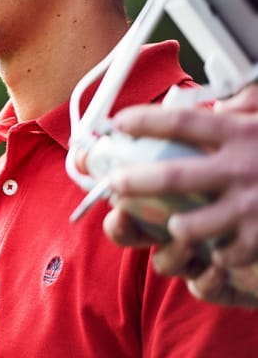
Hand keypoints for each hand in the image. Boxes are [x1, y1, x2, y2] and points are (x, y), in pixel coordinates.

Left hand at [103, 84, 257, 305]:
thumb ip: (242, 108)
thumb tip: (208, 104)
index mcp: (242, 134)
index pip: (182, 122)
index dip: (145, 121)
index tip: (118, 123)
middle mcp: (242, 169)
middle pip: (172, 176)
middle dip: (134, 181)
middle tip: (114, 183)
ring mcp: (251, 208)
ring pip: (189, 226)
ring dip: (175, 227)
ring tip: (173, 224)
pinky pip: (222, 253)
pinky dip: (215, 253)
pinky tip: (215, 246)